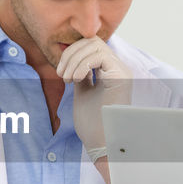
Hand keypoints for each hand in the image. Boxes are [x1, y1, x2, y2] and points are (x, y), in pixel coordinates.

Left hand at [57, 37, 131, 156]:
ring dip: (74, 60)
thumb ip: (81, 74)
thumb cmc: (92, 123)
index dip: (72, 53)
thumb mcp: (82, 91)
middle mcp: (118, 68)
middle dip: (71, 53)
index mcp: (110, 71)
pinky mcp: (121, 77)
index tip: (61, 72)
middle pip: (92, 41)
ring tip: (67, 79)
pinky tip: (76, 79)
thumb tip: (71, 58)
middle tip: (61, 74)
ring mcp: (121, 71)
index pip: (91, 45)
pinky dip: (83, 64)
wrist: (100, 143)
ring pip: (95, 45)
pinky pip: (100, 56)